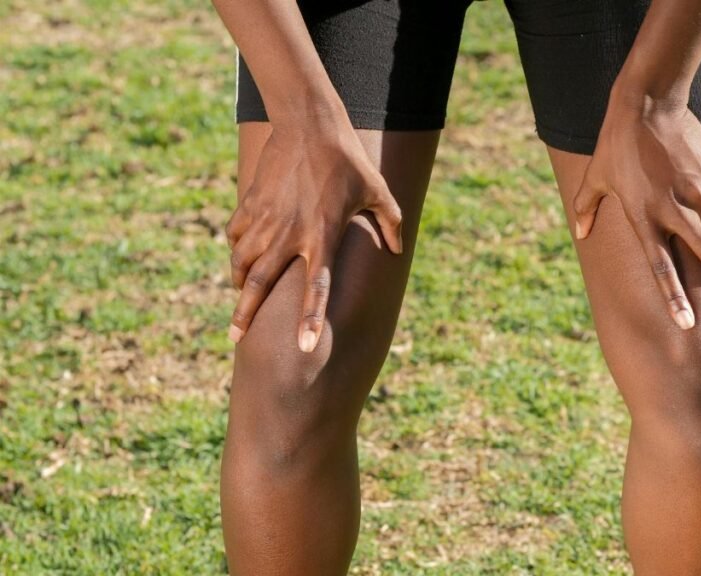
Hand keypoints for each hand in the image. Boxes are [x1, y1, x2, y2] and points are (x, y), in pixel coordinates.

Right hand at [225, 122, 402, 351]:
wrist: (309, 123)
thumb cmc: (349, 159)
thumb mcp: (377, 190)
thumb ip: (391, 222)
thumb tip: (398, 250)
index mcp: (323, 237)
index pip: (317, 288)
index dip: (310, 319)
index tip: (302, 347)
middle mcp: (290, 234)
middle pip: (260, 284)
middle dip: (245, 314)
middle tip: (235, 337)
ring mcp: (266, 219)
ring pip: (242, 262)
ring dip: (239, 284)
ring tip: (240, 298)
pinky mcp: (251, 203)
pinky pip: (236, 235)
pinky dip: (237, 249)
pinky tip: (241, 256)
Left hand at [573, 92, 700, 329]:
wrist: (645, 104)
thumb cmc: (615, 144)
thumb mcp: (595, 177)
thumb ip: (585, 208)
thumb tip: (580, 232)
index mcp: (643, 218)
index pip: (660, 268)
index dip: (674, 298)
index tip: (687, 324)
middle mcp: (673, 209)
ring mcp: (697, 191)